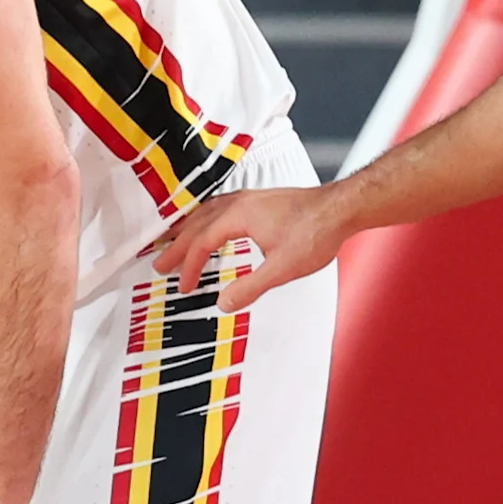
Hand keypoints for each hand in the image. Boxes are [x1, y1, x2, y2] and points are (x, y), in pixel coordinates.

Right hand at [151, 185, 346, 309]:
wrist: (342, 208)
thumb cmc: (316, 232)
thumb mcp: (280, 269)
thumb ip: (249, 288)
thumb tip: (223, 304)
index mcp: (237, 216)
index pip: (201, 243)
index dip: (188, 267)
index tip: (184, 287)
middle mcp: (239, 203)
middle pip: (196, 224)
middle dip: (177, 246)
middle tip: (159, 264)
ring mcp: (250, 199)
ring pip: (206, 212)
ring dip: (188, 230)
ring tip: (174, 243)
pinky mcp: (261, 200)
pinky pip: (220, 208)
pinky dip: (206, 220)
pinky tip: (211, 227)